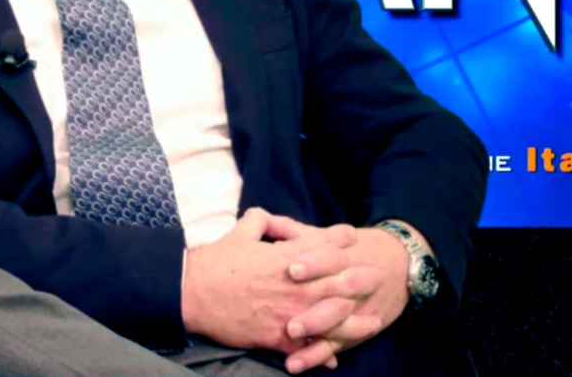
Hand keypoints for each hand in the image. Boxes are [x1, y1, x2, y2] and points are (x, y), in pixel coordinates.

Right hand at [181, 208, 364, 355]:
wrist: (193, 294)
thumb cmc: (215, 262)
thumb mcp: (239, 233)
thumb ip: (259, 221)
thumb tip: (267, 216)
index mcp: (285, 257)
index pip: (321, 245)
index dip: (339, 239)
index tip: (353, 236)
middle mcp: (293, 285)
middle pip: (336, 282)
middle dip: (359, 279)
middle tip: (377, 277)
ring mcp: (288, 313)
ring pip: (330, 318)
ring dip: (354, 320)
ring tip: (373, 321)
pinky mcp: (276, 337)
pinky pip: (305, 348)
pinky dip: (321, 352)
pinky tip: (336, 355)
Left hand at [265, 216, 412, 373]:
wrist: (401, 265)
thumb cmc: (355, 249)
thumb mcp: (331, 236)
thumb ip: (298, 232)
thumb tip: (266, 224)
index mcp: (347, 255)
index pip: (331, 258)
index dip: (313, 263)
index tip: (292, 269)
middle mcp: (355, 283)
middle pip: (337, 295)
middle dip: (315, 309)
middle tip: (289, 320)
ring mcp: (357, 310)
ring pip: (339, 324)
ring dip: (316, 333)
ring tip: (290, 339)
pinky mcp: (355, 331)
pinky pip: (337, 345)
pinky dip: (317, 356)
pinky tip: (296, 363)